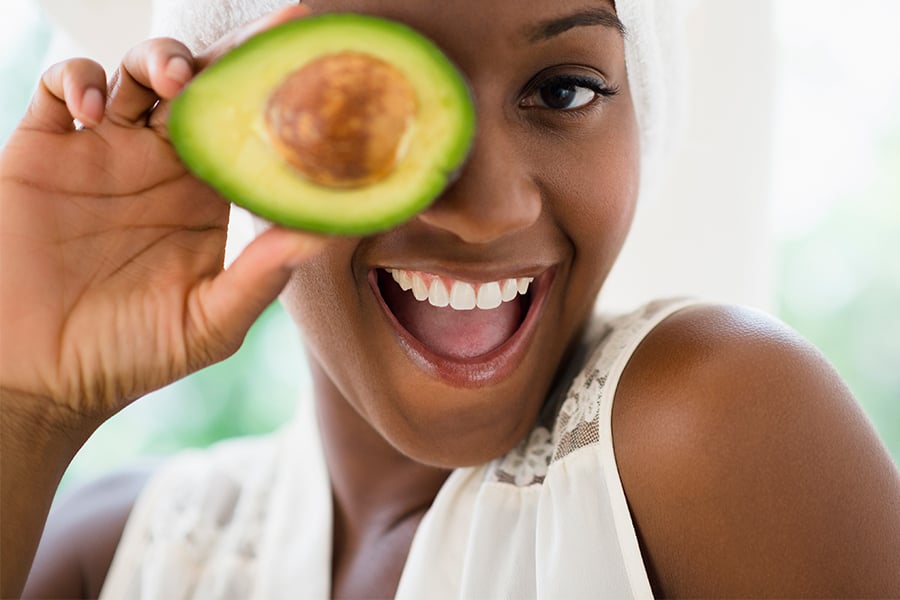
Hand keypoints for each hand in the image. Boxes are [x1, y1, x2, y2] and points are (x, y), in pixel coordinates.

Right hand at [0, 4, 318, 431]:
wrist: (42, 373)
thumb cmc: (132, 354)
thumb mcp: (209, 323)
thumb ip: (260, 279)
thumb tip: (318, 237)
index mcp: (208, 196)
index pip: (249, 130)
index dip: (274, 100)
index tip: (309, 72)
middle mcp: (163, 165)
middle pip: (202, 89)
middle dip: (226, 61)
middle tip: (250, 50)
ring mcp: (106, 152)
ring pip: (138, 74)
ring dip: (160, 60)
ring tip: (176, 79)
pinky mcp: (47, 150)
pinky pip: (60, 89)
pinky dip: (78, 80)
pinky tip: (97, 109)